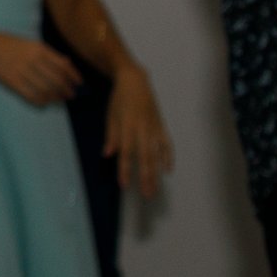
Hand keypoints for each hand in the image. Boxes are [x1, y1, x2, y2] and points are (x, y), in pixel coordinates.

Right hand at [0, 32, 79, 105]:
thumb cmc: (8, 43)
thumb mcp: (30, 43)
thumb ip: (48, 54)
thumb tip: (66, 65)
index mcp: (39, 48)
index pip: (63, 66)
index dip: (74, 76)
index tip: (79, 83)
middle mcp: (33, 60)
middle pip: (57, 80)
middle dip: (67, 89)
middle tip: (71, 94)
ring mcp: (22, 72)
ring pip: (46, 89)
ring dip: (56, 96)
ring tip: (60, 99)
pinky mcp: (12, 82)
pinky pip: (31, 95)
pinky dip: (41, 101)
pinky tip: (45, 102)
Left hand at [103, 63, 174, 199]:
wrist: (135, 80)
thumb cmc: (119, 100)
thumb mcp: (110, 116)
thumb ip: (111, 136)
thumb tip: (108, 155)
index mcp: (127, 126)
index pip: (126, 153)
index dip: (125, 170)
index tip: (124, 185)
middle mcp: (142, 128)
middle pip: (144, 157)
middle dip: (145, 178)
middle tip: (147, 196)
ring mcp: (153, 127)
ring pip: (156, 153)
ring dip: (156, 172)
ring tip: (155, 188)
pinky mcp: (161, 124)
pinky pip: (166, 143)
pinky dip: (168, 156)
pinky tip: (168, 169)